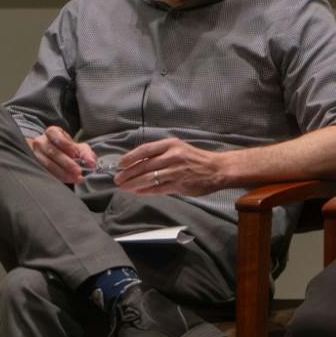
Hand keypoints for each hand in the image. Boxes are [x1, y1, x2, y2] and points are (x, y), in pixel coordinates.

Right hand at [26, 125, 95, 183]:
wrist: (54, 153)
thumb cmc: (67, 148)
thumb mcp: (78, 147)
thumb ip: (86, 153)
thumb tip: (91, 163)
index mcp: (52, 132)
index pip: (58, 137)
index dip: (67, 146)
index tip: (76, 154)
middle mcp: (41, 141)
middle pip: (53, 152)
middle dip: (67, 163)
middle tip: (78, 171)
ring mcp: (35, 153)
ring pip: (47, 163)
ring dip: (63, 172)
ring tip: (75, 178)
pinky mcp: (35, 165)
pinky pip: (45, 171)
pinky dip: (57, 177)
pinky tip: (67, 180)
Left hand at [113, 137, 239, 195]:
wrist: (218, 169)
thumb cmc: (196, 159)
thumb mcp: (179, 149)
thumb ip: (161, 154)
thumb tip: (138, 163)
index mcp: (171, 144)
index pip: (145, 149)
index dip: (130, 157)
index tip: (120, 164)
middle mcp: (172, 156)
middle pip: (144, 165)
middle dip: (128, 174)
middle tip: (117, 179)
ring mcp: (176, 171)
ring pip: (148, 178)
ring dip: (133, 184)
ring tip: (124, 187)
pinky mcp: (179, 184)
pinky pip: (158, 188)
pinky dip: (146, 191)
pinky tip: (138, 192)